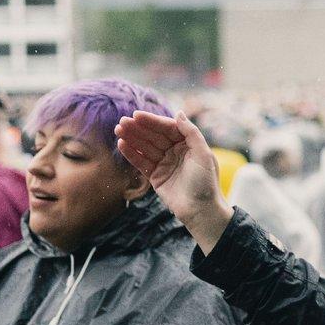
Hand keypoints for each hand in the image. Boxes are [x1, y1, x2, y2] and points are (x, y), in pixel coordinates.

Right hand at [114, 111, 230, 250]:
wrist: (201, 211)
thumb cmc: (206, 183)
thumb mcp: (203, 155)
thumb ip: (191, 133)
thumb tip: (178, 113)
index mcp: (188, 144)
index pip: (167, 128)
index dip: (152, 121)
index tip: (136, 115)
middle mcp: (175, 152)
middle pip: (154, 136)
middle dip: (138, 129)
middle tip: (122, 122)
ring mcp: (165, 164)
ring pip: (145, 148)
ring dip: (131, 139)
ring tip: (118, 130)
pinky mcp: (156, 176)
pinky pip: (142, 162)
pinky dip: (131, 154)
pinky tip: (122, 144)